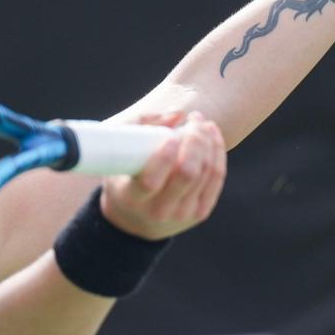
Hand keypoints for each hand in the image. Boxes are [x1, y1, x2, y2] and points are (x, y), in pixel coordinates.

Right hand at [100, 111, 225, 240]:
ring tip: (201, 122)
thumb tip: (177, 114)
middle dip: (195, 140)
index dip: (165, 156)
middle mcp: (158, 211)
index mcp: (132, 198)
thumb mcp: (117, 154)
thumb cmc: (124, 177)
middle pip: (187, 173)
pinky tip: (212, 134)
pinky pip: (217, 176)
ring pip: (206, 171)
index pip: (151, 182)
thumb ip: (139, 126)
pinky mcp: (200, 212)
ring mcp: (182, 214)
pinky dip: (217, 151)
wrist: (135, 219)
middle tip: (193, 119)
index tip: (171, 135)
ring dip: (208, 140)